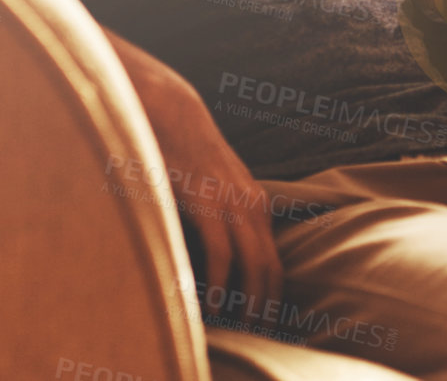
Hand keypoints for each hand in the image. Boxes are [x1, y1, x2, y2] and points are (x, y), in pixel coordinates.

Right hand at [104, 30, 283, 329]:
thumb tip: (220, 254)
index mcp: (257, 204)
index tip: (260, 322)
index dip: (271, 295)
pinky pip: (221, 253)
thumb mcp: (216, 185)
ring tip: (237, 327)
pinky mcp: (207, 202)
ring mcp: (232, 202)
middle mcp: (252, 204)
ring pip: (253, 265)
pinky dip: (218, 282)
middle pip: (271, 268)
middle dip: (265, 306)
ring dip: (247, 301)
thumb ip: (222, 214)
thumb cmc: (184, 154)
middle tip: (254, 334)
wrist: (171, 111)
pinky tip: (210, 302)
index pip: (275, 260)